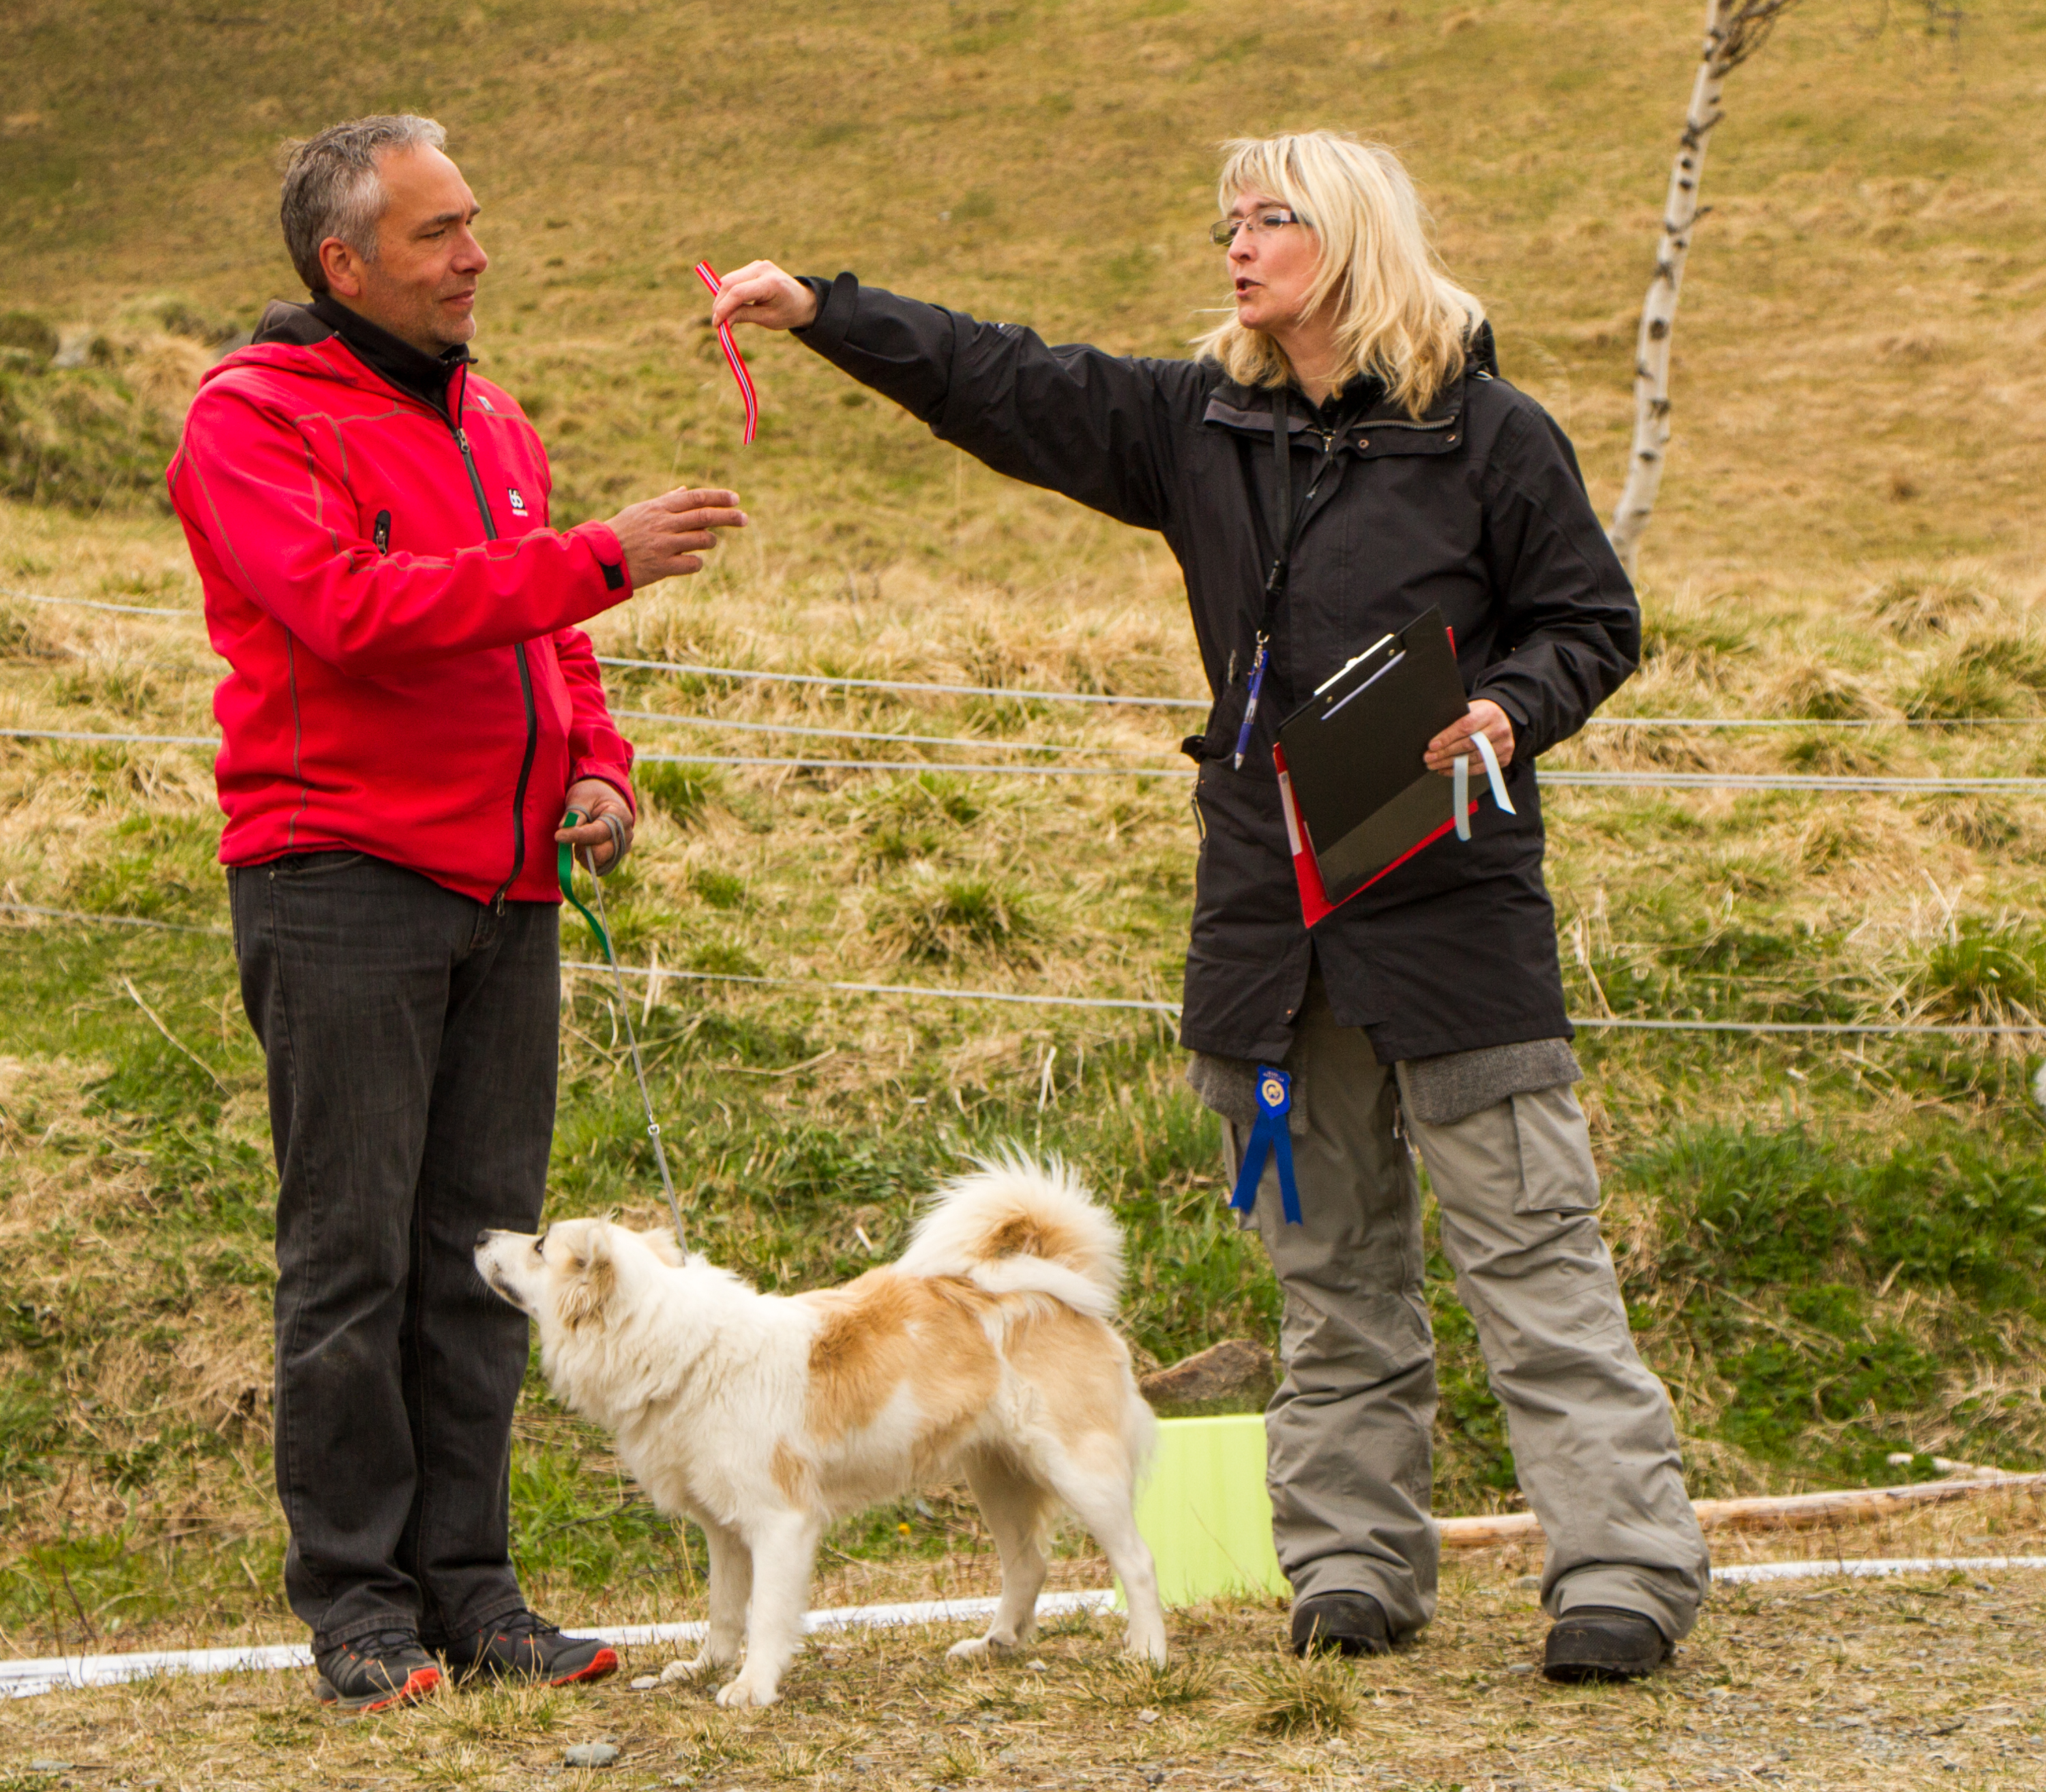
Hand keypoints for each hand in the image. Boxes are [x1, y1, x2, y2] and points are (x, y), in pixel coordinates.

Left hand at [556, 779, 633, 873]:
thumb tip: (564, 828)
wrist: (604, 800)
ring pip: (598, 863)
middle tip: (571, 834)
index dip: (576, 835)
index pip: (597, 832)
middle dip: (581, 846)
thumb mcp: (580, 797)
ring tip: (579, 838)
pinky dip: (587, 860)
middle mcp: (625, 835)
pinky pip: (598, 868)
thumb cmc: (591, 796)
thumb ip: (574, 814)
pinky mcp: (615, 858)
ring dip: (583, 854)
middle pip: (600, 853)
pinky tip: (584, 846)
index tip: (558, 835)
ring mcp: (622, 848)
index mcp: (619, 815)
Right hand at [604, 486, 746, 589]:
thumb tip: (686, 491)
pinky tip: (690, 561)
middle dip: (729, 517)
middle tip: (744, 519)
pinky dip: (696, 562)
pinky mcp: (663, 567)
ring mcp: (664, 546)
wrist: (601, 558)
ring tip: (705, 542)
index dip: (718, 497)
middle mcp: (664, 524)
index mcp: (659, 508)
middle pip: (705, 516)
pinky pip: (693, 563)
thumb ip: (666, 501)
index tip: (736, 499)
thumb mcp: (641, 511)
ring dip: (709, 541)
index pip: (696, 498)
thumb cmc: (621, 532)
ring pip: (703, 540)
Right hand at [709, 260, 818, 332]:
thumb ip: (744, 316)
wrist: (803, 300)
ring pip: (728, 280)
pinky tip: (729, 306)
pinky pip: (734, 279)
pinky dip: (728, 293)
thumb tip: (721, 321)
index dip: (724, 308)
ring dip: (722, 298)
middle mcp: (762, 269)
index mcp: (770, 283)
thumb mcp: (767, 319)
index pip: (738, 292)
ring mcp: (757, 265)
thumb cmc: (787, 312)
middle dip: (719, 303)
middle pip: (729, 283)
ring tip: (722, 316)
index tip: (716, 324)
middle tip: (717, 322)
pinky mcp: (753, 267)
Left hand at [1424, 699, 1515, 776]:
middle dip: (1445, 753)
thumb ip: (1456, 720)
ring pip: (1474, 759)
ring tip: (1435, 765)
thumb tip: (1434, 738)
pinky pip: (1480, 768)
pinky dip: (1462, 770)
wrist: (1502, 718)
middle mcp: (1499, 729)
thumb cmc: (1481, 714)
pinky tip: (1447, 769)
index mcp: (1489, 713)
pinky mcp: (1504, 757)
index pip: (1465, 726)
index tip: (1432, 745)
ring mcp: (1504, 745)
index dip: (1447, 737)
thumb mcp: (1470, 709)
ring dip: (1451, 764)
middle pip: (1469, 745)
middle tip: (1429, 758)